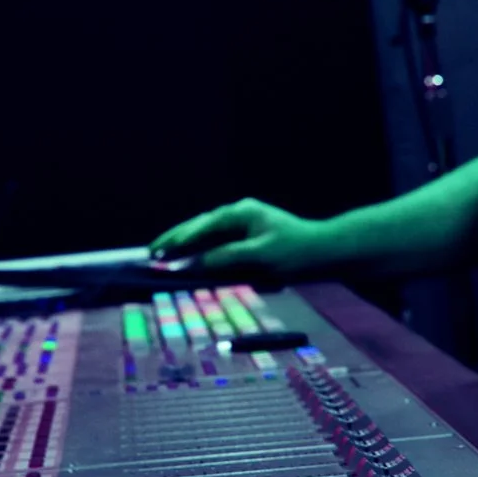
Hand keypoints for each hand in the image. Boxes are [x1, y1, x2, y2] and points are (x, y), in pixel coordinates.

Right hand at [149, 199, 336, 277]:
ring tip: (163, 253)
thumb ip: (224, 257)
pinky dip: (201, 249)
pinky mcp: (248, 236)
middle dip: (175, 239)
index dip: (178, 241)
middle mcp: (239, 214)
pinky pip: (217, 241)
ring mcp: (243, 224)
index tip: (158, 252)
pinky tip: (189, 257)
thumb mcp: (260, 255)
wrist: (326, 251)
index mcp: (240, 212)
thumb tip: (193, 263)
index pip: (202, 227)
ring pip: (206, 233)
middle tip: (151, 252)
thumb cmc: (296, 251)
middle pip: (199, 226)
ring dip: (186, 244)